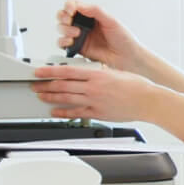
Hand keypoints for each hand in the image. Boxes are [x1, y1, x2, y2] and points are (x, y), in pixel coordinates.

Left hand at [32, 65, 155, 121]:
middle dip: (45, 85)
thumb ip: (98, 73)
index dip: (49, 71)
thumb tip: (86, 73)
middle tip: (35, 84)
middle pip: (62, 85)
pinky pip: (77, 113)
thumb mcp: (115, 71)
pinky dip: (64, 113)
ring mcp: (95, 101)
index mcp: (97, 74)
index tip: (39, 71)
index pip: (67, 71)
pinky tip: (55, 111)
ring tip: (40, 96)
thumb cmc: (136, 86)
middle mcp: (93, 87)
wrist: (148, 100)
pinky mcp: (98, 113)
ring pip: (67, 99)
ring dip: (50, 97)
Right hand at [56, 0, 144, 72]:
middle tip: (70, 20)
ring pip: (61, 29)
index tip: (72, 10)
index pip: (74, 6)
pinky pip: (63, 44)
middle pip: (63, 16)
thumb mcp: (111, 21)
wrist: (127, 58)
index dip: (69, 6)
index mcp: (91, 15)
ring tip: (76, 33)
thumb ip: (95, 11)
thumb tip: (79, 5)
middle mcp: (84, 25)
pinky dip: (63, 41)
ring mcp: (79, 37)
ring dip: (65, 29)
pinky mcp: (77, 49)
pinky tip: (72, 41)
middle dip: (63, 17)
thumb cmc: (123, 40)